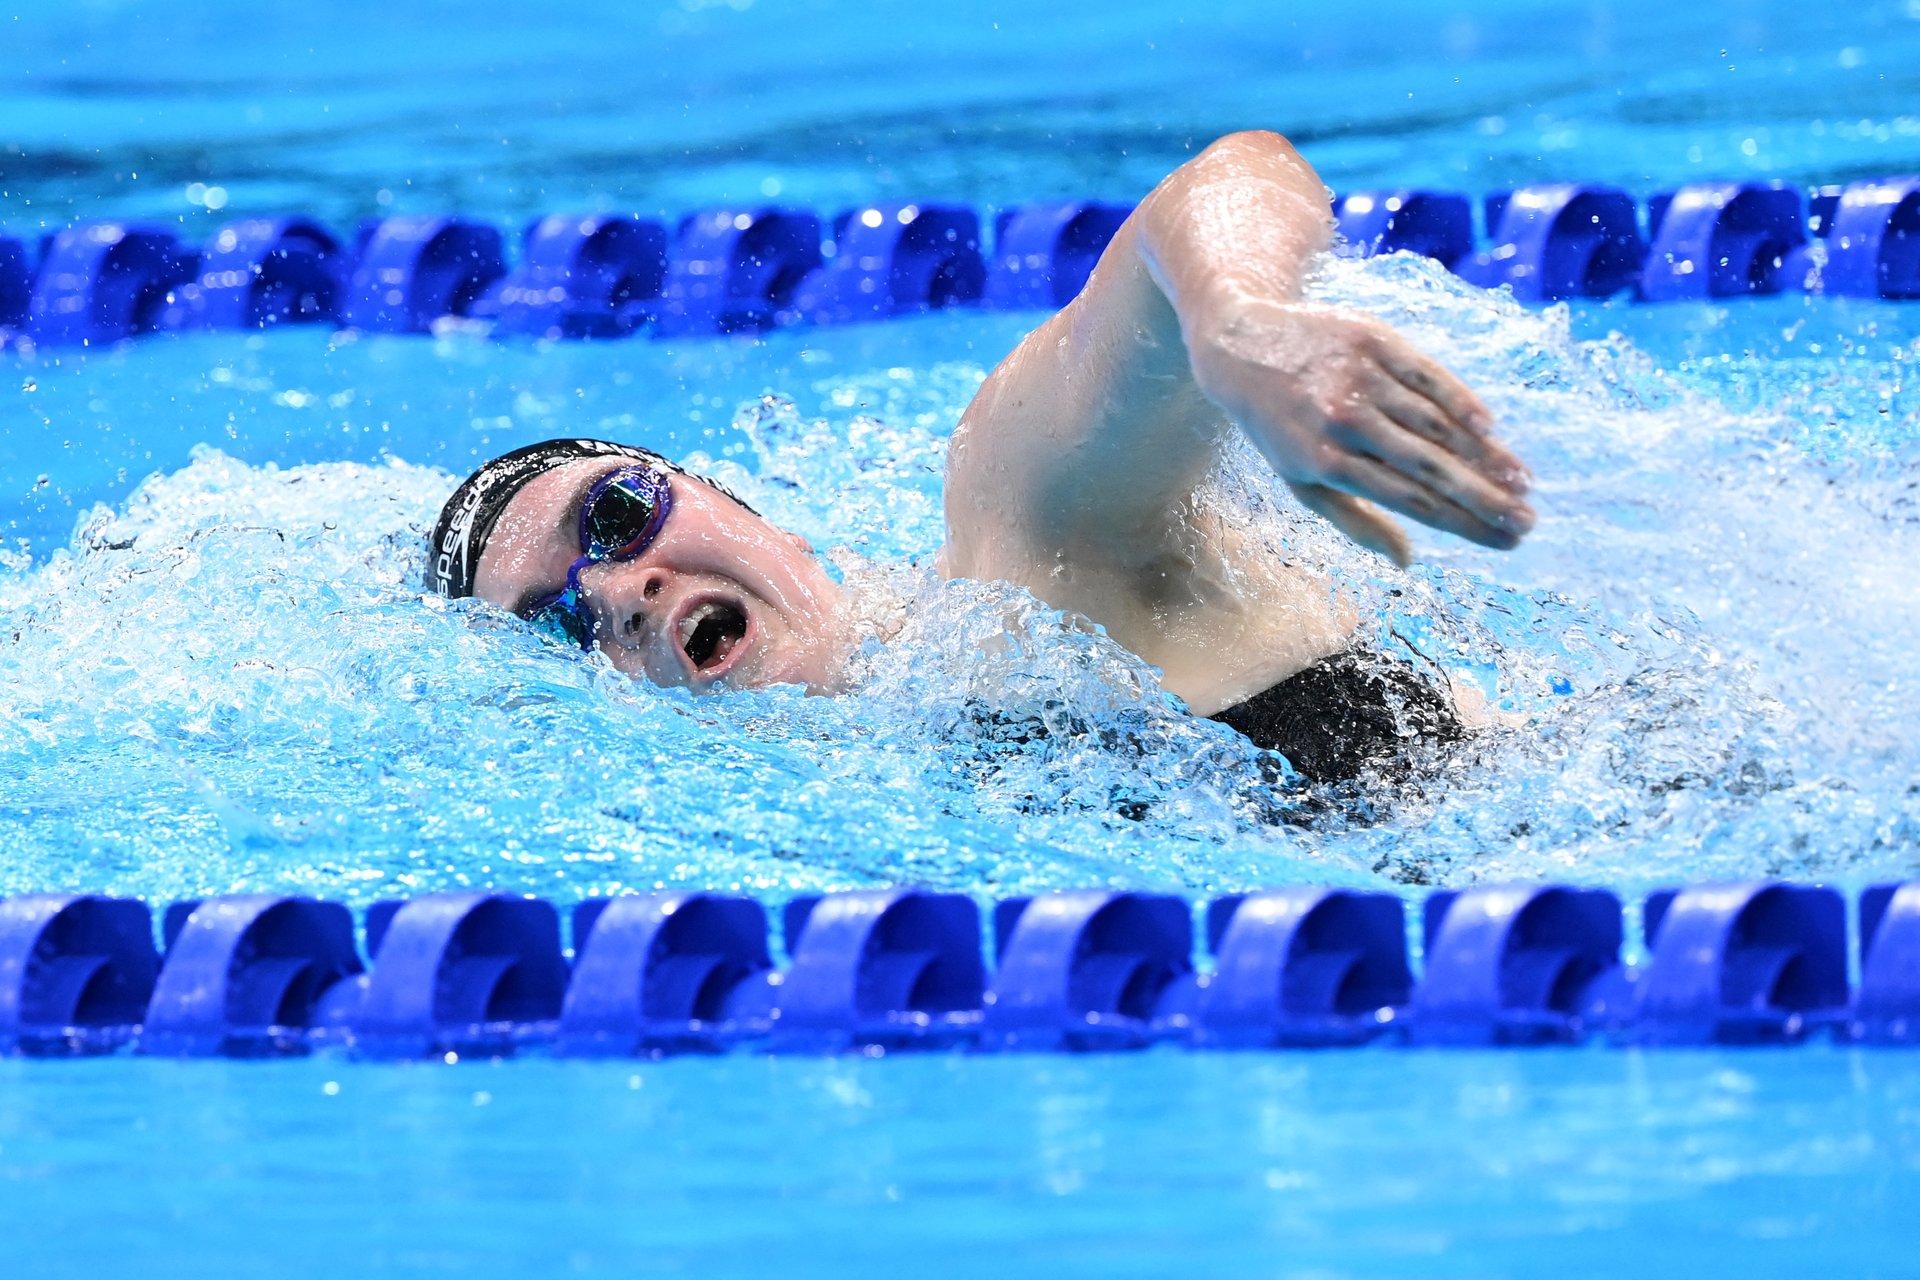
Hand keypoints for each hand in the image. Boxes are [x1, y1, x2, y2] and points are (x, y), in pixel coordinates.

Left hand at [1186, 296, 1534, 566]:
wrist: (1241, 347)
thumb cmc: (1278, 428)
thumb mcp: (1301, 481)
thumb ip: (1356, 522)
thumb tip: (1407, 561)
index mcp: (1327, 462)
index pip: (1411, 501)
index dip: (1462, 523)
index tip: (1503, 541)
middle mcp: (1346, 419)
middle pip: (1431, 466)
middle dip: (1485, 497)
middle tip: (1528, 521)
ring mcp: (1361, 377)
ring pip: (1437, 422)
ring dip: (1485, 454)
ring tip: (1522, 481)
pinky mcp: (1374, 340)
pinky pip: (1429, 375)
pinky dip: (1462, 401)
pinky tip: (1491, 428)